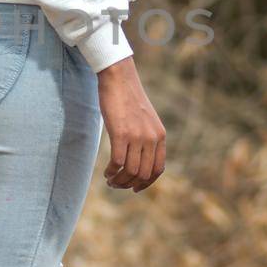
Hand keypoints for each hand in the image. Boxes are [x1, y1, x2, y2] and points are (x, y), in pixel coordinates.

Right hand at [96, 56, 165, 191]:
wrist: (119, 78)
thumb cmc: (128, 97)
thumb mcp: (144, 119)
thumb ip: (147, 136)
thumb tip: (140, 157)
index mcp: (160, 135)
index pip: (158, 169)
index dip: (146, 183)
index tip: (135, 188)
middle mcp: (151, 138)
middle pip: (144, 174)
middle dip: (129, 185)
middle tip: (117, 185)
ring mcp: (137, 136)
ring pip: (131, 171)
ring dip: (119, 181)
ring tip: (110, 180)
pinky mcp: (120, 133)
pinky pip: (117, 162)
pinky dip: (111, 172)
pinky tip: (106, 172)